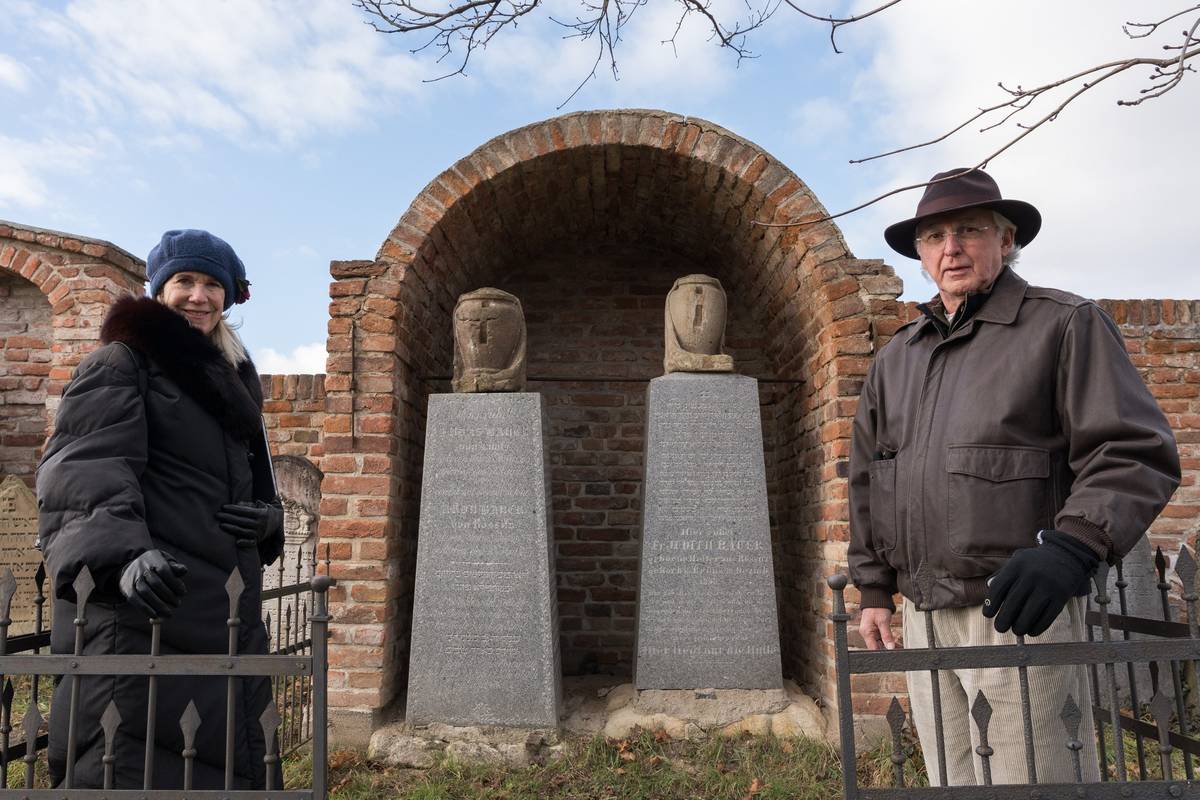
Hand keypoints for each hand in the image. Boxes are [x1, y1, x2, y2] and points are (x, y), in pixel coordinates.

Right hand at [119, 550, 187, 618]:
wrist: (132, 566)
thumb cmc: (156, 566)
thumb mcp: (166, 561)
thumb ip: (175, 567)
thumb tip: (184, 570)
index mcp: (154, 558)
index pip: (164, 570)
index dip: (175, 582)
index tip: (183, 593)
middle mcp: (142, 567)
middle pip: (156, 583)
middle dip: (168, 595)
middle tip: (177, 604)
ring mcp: (133, 578)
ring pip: (145, 592)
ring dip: (158, 604)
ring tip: (169, 613)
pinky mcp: (127, 588)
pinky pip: (135, 599)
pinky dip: (145, 609)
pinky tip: (155, 615)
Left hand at [216, 501, 282, 548]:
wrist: (277, 523)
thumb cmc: (264, 512)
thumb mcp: (260, 506)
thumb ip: (249, 504)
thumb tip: (237, 504)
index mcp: (261, 514)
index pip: (245, 511)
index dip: (233, 509)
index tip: (223, 507)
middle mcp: (261, 524)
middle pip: (242, 521)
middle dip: (229, 517)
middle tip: (217, 515)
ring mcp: (259, 533)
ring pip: (244, 531)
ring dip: (231, 528)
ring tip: (221, 524)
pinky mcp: (258, 540)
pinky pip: (251, 543)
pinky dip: (244, 543)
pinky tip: (236, 542)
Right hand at [859, 607, 896, 650]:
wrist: (876, 597)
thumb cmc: (877, 607)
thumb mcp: (883, 621)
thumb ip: (886, 635)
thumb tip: (890, 647)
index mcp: (866, 632)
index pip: (873, 648)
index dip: (882, 652)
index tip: (892, 653)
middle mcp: (867, 633)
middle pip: (876, 647)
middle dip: (887, 649)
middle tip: (897, 649)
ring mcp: (870, 632)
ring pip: (880, 643)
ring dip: (888, 644)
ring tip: (898, 645)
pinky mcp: (874, 630)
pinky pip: (881, 638)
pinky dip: (887, 640)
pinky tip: (895, 642)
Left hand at [982, 530, 1098, 636]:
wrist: (1067, 556)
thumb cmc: (1034, 563)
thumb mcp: (1017, 561)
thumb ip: (1002, 575)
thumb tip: (988, 591)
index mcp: (1017, 565)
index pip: (998, 588)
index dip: (991, 604)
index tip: (987, 615)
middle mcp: (1031, 575)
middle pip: (1012, 603)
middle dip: (1003, 620)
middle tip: (1000, 628)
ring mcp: (1048, 586)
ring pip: (1029, 613)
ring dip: (1020, 627)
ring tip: (1016, 630)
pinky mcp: (1061, 597)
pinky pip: (1047, 618)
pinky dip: (1037, 628)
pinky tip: (1031, 631)